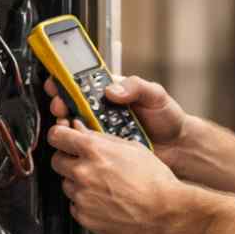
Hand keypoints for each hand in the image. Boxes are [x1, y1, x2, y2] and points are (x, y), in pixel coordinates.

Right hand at [43, 74, 188, 162]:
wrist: (178, 146)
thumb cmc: (168, 117)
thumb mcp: (155, 94)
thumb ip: (136, 86)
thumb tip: (113, 90)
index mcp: (112, 93)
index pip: (83, 84)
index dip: (66, 82)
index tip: (56, 83)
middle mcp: (103, 112)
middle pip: (73, 106)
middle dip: (61, 105)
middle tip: (60, 107)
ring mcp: (103, 132)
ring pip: (76, 128)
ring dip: (67, 126)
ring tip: (68, 125)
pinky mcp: (105, 150)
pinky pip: (88, 148)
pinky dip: (81, 146)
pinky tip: (81, 144)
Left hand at [47, 120, 184, 233]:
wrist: (165, 213)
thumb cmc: (154, 181)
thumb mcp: (132, 147)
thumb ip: (102, 138)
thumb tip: (82, 130)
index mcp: (94, 150)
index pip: (57, 135)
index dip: (59, 135)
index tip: (62, 137)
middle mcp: (83, 172)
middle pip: (57, 160)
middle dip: (68, 159)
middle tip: (84, 163)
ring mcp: (82, 196)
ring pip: (67, 184)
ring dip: (78, 182)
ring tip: (103, 185)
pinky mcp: (84, 216)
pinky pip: (75, 205)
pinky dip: (85, 202)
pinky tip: (105, 200)